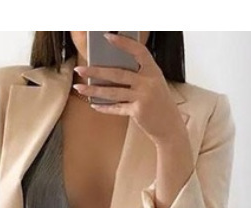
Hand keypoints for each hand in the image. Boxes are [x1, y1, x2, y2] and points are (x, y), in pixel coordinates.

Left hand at [73, 32, 186, 146]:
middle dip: (96, 71)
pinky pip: (116, 108)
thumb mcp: (154, 84)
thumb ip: (138, 76)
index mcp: (153, 71)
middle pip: (118, 73)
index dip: (123, 43)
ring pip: (113, 92)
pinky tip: (94, 104)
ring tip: (79, 87)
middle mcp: (148, 82)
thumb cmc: (159, 104)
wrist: (170, 127)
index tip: (107, 37)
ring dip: (94, 90)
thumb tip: (110, 71)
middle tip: (80, 69)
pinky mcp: (137, 112)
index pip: (138, 51)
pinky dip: (104, 107)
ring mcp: (143, 97)